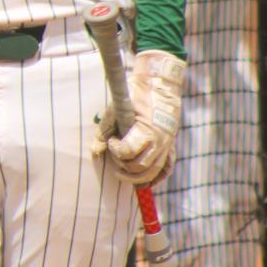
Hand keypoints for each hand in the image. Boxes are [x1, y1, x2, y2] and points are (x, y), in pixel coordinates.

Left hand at [92, 48, 185, 185]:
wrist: (160, 84)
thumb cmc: (137, 93)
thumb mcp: (117, 107)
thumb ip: (104, 130)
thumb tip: (96, 151)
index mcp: (147, 131)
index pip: (127, 152)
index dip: (115, 150)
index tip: (112, 141)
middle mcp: (160, 142)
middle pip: (140, 167)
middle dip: (123, 166)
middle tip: (115, 155)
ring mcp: (168, 146)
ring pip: (153, 173)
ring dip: (135, 177)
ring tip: (121, 172)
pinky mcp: (171, 146)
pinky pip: (165, 170)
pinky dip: (155, 179)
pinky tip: (143, 182)